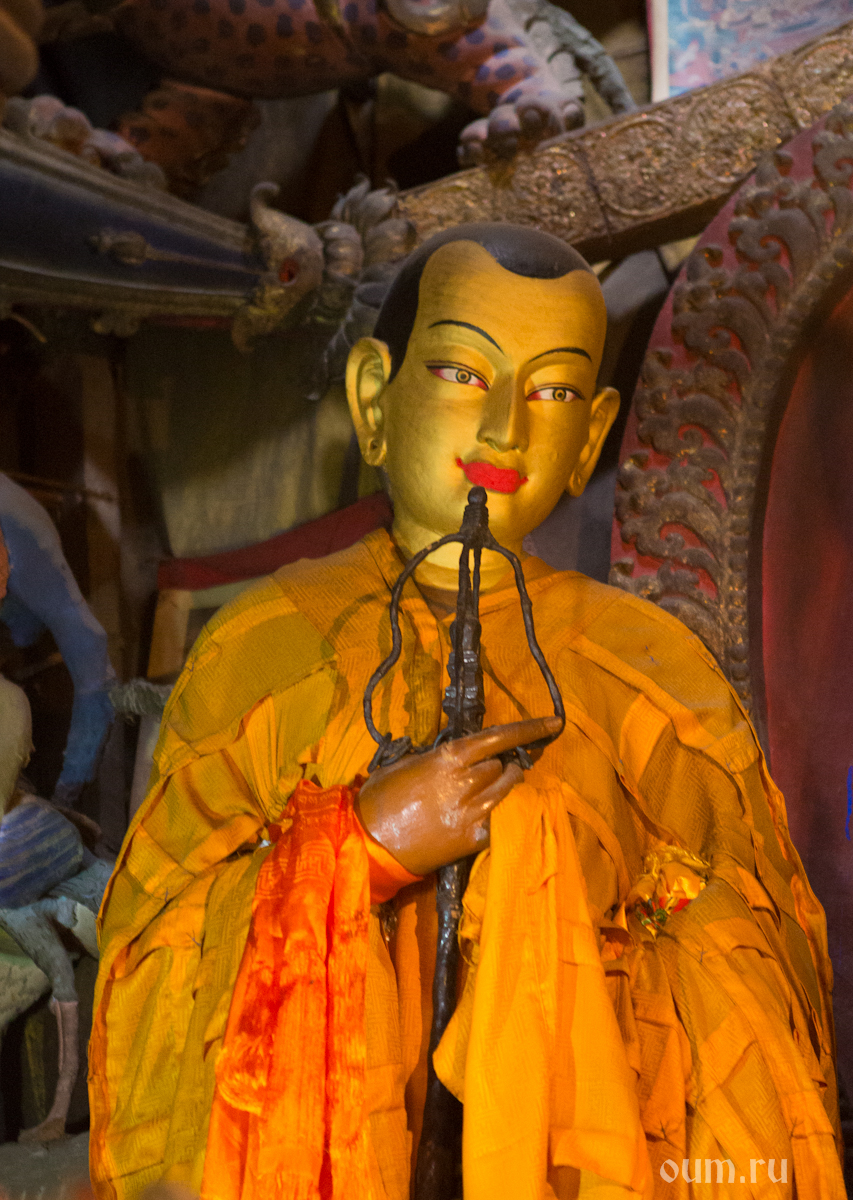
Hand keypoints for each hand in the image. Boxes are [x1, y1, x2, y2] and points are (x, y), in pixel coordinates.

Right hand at [355, 716, 560, 876]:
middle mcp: (466, 782)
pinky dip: (496, 813)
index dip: (529, 729)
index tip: (555, 722)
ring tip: (495, 785)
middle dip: (501, 764)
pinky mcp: (473, 838)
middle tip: (494, 767)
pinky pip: (498, 819)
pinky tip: (485, 814)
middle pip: (502, 765)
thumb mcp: (406, 764)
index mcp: (449, 758)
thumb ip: (438, 757)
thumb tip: (460, 754)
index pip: (498, 738)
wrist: (369, 842)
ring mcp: (472, 812)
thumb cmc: (381, 798)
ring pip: (506, 790)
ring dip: (505, 784)